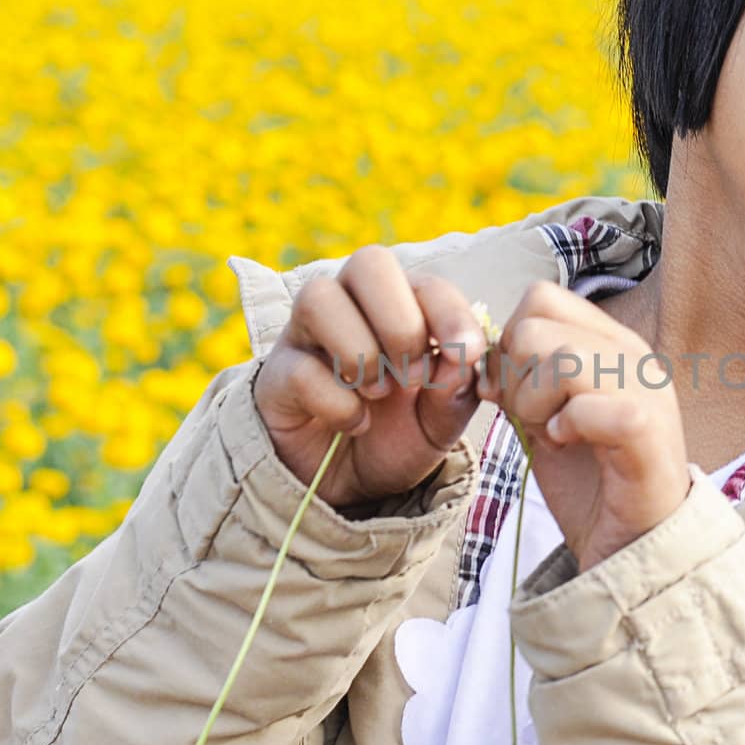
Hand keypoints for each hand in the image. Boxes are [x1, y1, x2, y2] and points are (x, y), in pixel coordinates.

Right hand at [251, 245, 487, 509]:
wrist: (348, 482)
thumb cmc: (398, 432)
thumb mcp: (442, 419)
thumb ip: (458, 390)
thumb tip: (462, 361)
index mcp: (401, 305)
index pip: (425, 282)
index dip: (451, 313)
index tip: (467, 354)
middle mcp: (350, 305)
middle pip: (369, 263)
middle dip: (401, 323)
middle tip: (413, 375)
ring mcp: (307, 334)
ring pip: (319, 297)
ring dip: (361, 351)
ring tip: (378, 394)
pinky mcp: (277, 374)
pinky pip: (299, 369)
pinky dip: (337, 402)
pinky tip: (355, 423)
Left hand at [477, 280, 691, 572]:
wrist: (633, 546)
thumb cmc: (591, 482)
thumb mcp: (543, 417)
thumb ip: (519, 380)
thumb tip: (479, 358)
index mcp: (611, 342)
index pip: (540, 298)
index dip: (510, 344)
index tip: (517, 393)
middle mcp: (633, 355)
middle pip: (535, 326)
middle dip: (516, 377)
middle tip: (535, 419)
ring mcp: (645, 390)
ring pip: (557, 358)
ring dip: (536, 403)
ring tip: (554, 434)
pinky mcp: (646, 431)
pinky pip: (584, 405)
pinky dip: (563, 427)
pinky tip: (569, 446)